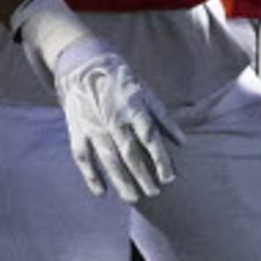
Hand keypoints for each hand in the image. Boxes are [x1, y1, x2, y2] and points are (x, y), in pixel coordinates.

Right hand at [48, 37, 184, 200]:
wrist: (83, 62)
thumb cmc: (122, 79)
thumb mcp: (146, 92)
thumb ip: (164, 118)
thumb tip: (183, 142)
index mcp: (133, 108)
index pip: (150, 139)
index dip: (160, 160)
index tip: (169, 178)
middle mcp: (113, 119)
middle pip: (130, 154)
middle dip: (143, 176)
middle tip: (154, 194)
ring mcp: (93, 126)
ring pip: (108, 159)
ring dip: (121, 181)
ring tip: (133, 198)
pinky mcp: (77, 129)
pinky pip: (83, 157)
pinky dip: (91, 175)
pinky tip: (101, 191)